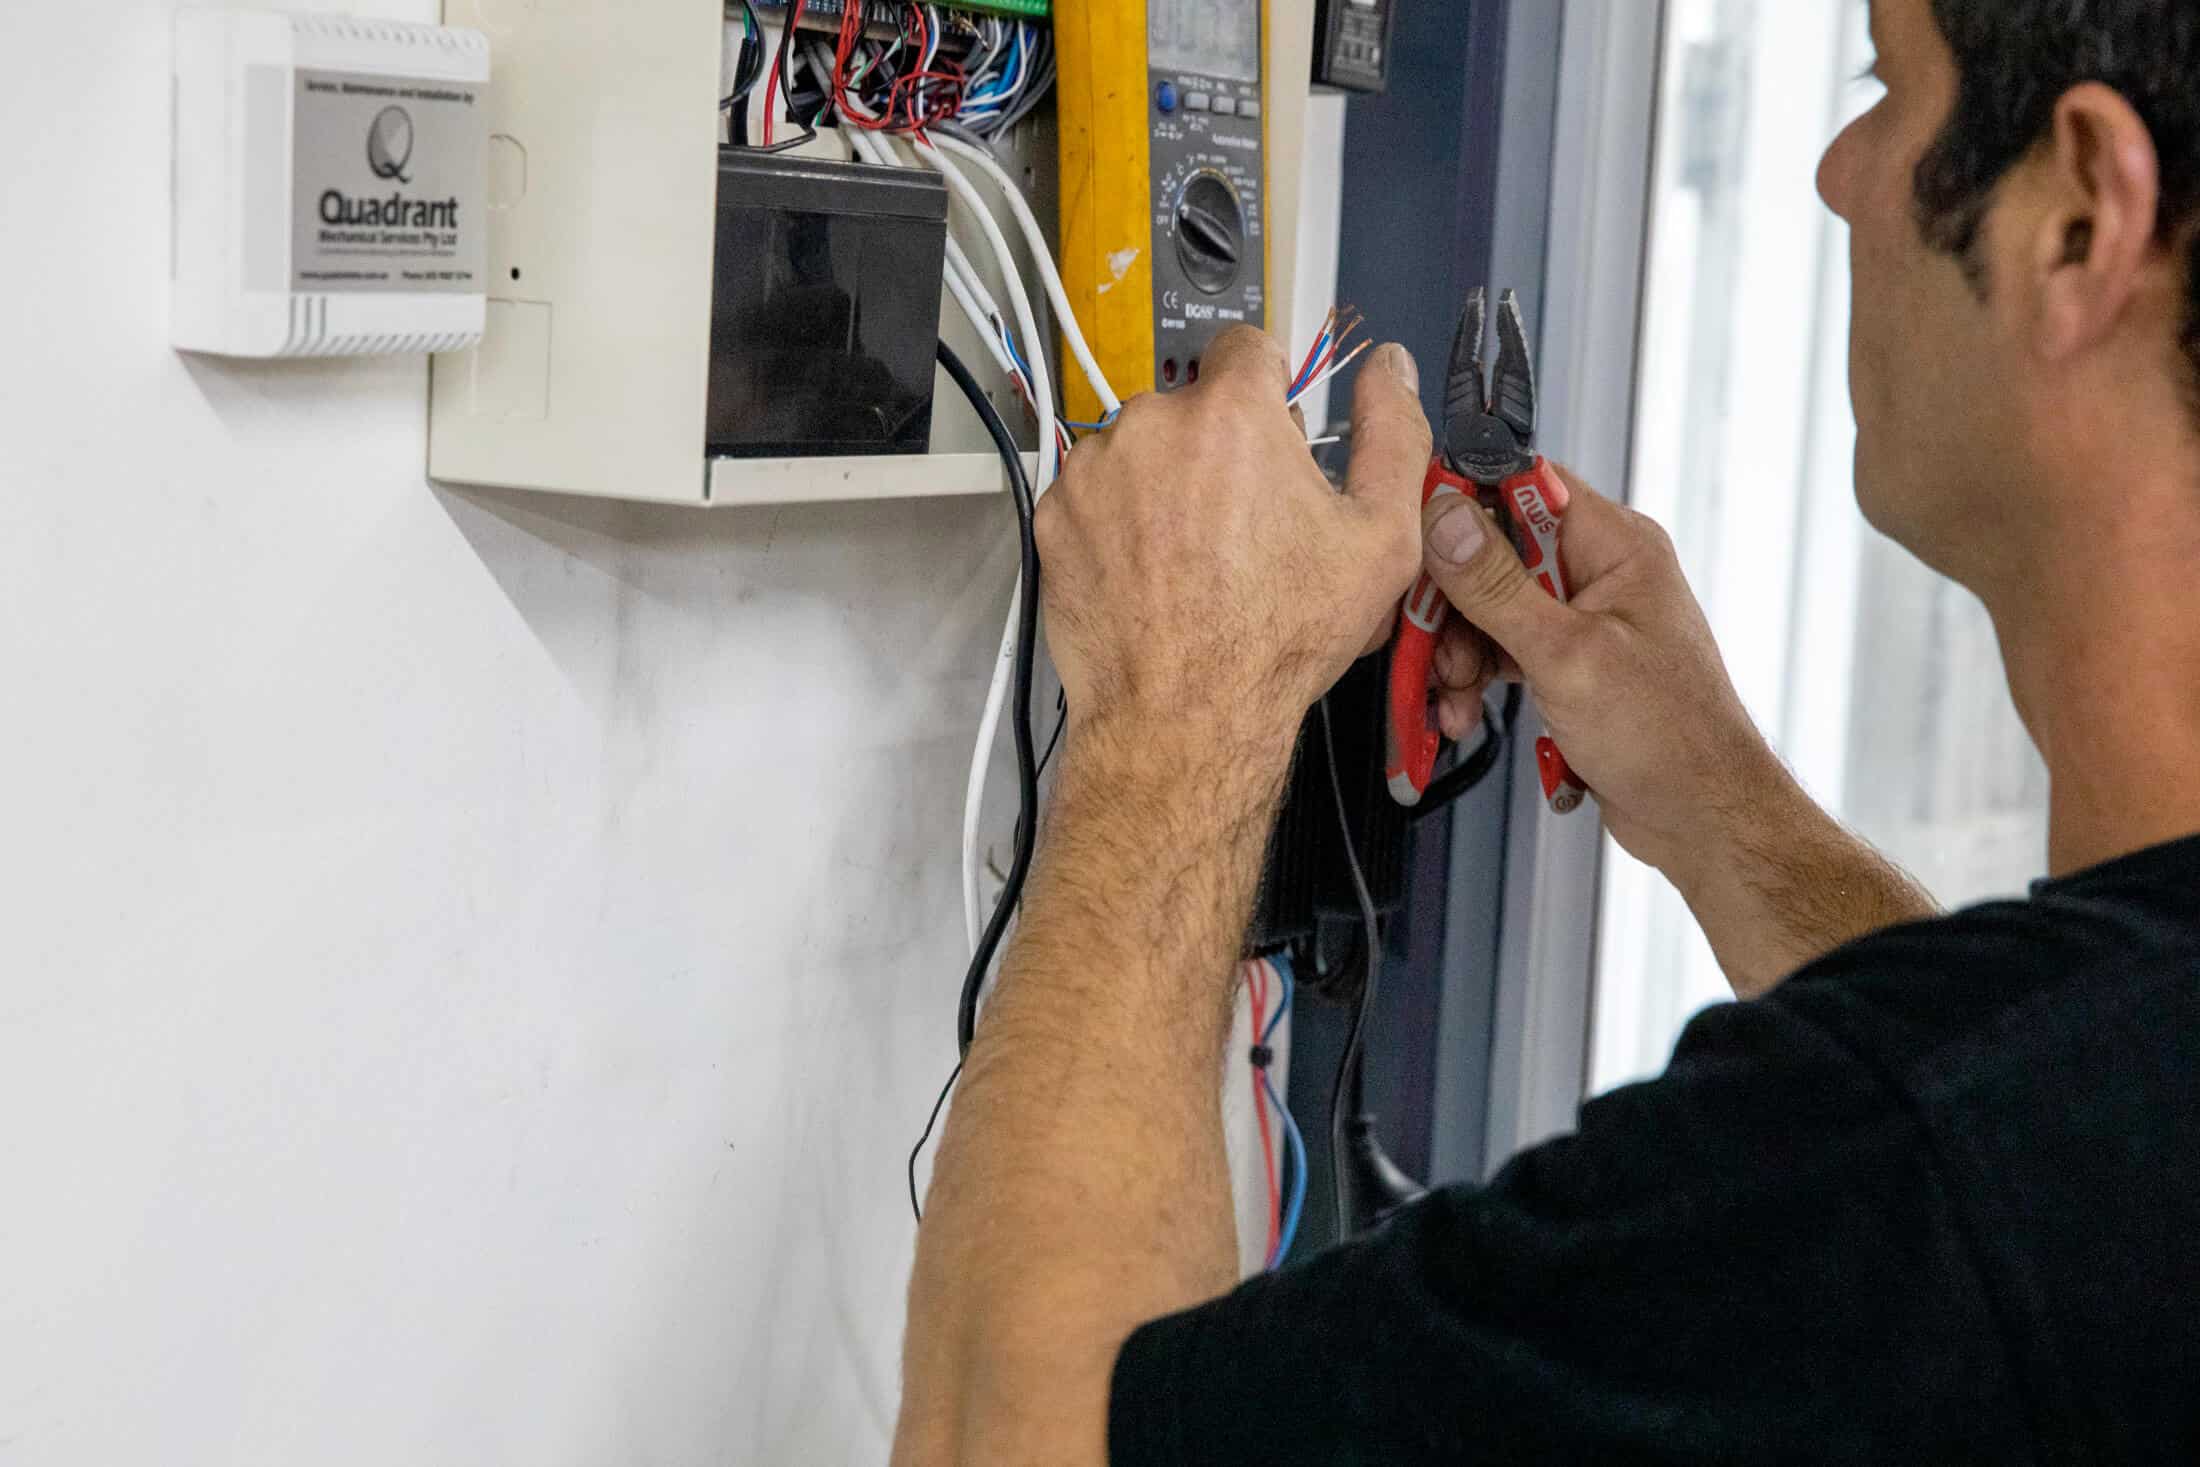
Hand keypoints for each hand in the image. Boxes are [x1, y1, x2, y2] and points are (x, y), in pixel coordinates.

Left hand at [1037, 327, 1429, 755]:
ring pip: (1141, 448)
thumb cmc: (1279, 637)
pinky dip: (1118, 521)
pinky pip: (1095, 493)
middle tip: (1244, 523)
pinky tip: (1150, 571)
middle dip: (1218, 449)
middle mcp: (1151, 424)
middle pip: (1194, 406)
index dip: (1269, 391)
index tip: (1273, 437)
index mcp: (1232, 414)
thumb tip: (1392, 369)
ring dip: (1164, 482)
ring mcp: (1094, 469)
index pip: (1248, 348)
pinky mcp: (1054, 514)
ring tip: (1194, 557)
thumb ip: (1394, 435)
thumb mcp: (1380, 540)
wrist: (1184, 715)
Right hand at [1419, 472, 1782, 885]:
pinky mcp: (1569, 662)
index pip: (1524, 486)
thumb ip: (1497, 585)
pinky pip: (1504, 650)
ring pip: (1491, 608)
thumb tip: (1446, 517)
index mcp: (1616, 545)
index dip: (1463, 506)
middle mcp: (1601, 571)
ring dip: (1459, 652)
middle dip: (1452, 605)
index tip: (1415, 542)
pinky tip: (1463, 712)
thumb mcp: (1567, 655)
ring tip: (1451, 695)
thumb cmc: (1668, 737)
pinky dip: (1478, 679)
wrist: (1701, 817)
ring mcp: (1583, 619)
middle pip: (1494, 554)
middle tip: (1427, 645)